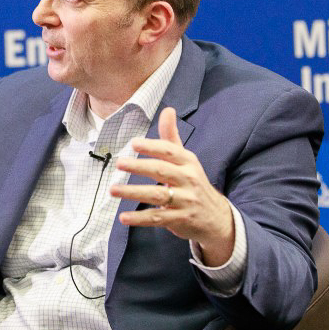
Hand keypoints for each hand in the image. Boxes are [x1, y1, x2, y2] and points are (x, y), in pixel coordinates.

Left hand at [110, 107, 234, 265]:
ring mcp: (185, 201)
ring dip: (133, 193)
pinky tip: (123, 217)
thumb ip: (171, 137)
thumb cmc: (193, 182)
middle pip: (162, 171)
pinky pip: (157, 218)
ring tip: (112, 190)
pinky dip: (140, 219)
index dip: (152, 146)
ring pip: (157, 195)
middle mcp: (188, 180)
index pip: (170, 151)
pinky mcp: (180, 219)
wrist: (216, 217)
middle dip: (140, 167)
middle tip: (119, 163)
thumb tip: (168, 109)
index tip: (134, 143)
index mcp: (188, 162)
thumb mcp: (185, 159)